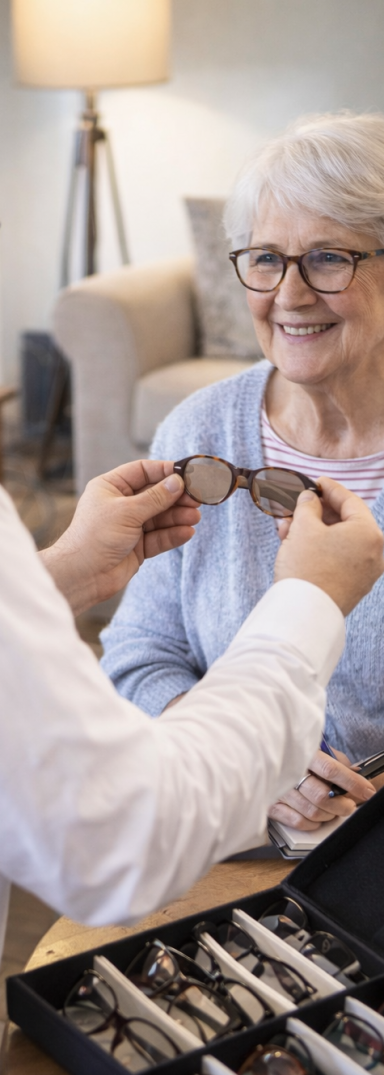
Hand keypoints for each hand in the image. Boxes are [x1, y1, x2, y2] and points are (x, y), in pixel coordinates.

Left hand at [40, 460, 199, 615]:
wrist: (82, 576)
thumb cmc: (94, 537)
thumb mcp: (127, 512)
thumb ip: (155, 498)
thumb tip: (177, 482)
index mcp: (111, 487)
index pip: (142, 471)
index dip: (165, 471)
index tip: (187, 474)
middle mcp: (121, 505)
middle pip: (155, 494)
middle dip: (176, 497)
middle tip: (197, 498)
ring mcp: (130, 526)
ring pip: (160, 517)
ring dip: (178, 516)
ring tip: (195, 517)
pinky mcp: (137, 547)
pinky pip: (159, 537)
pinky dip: (173, 534)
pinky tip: (187, 532)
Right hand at [268, 746, 375, 830]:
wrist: (259, 752)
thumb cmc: (293, 751)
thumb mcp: (316, 748)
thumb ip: (336, 760)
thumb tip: (356, 772)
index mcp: (302, 753)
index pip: (332, 770)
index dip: (353, 783)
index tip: (367, 792)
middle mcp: (288, 770)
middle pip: (322, 796)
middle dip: (342, 805)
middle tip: (348, 805)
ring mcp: (278, 789)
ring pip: (312, 812)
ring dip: (328, 815)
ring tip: (332, 810)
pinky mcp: (270, 804)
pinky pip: (297, 821)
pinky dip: (312, 823)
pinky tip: (316, 817)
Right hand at [275, 476, 383, 614]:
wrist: (303, 615)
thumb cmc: (306, 568)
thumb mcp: (303, 527)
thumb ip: (308, 505)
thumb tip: (310, 498)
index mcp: (369, 533)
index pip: (350, 500)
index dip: (329, 488)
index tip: (315, 482)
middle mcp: (375, 552)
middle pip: (345, 522)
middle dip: (317, 513)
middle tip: (297, 506)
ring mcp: (366, 572)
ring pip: (339, 541)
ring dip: (314, 531)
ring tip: (287, 527)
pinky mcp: (354, 586)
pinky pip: (339, 559)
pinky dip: (320, 549)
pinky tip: (296, 544)